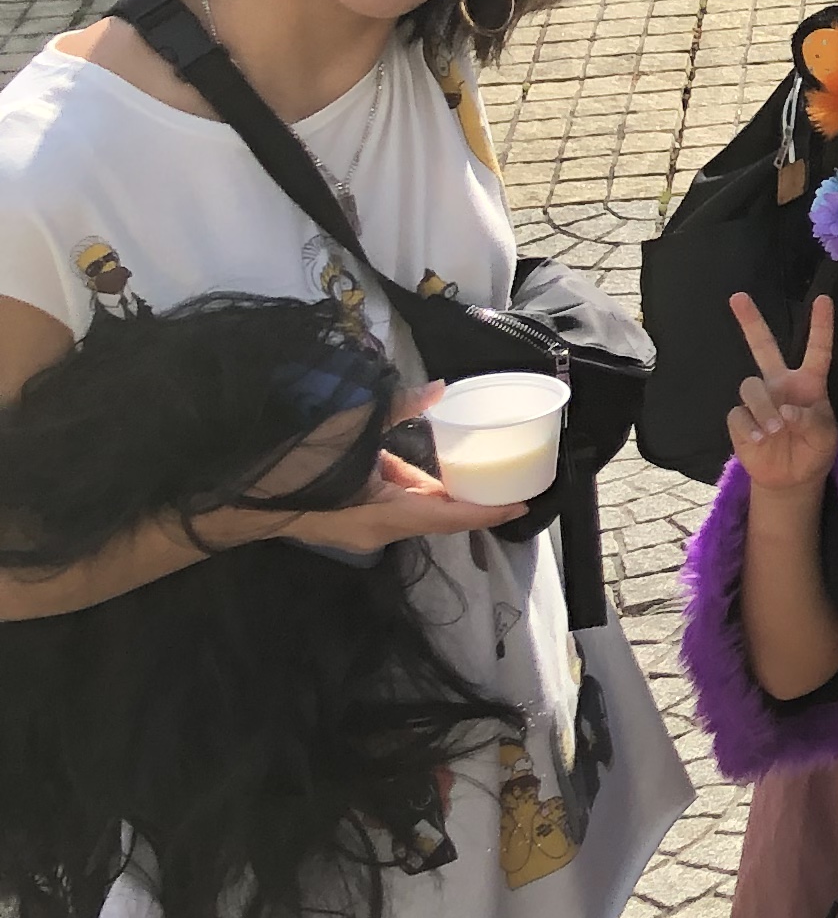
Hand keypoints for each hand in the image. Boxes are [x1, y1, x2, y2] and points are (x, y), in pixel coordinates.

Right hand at [283, 385, 522, 551]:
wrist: (235, 497)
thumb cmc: (293, 464)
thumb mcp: (349, 429)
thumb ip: (396, 409)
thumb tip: (438, 388)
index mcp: (384, 515)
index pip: (449, 517)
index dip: (487, 512)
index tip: (522, 505)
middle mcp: (379, 529)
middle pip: (436, 514)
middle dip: (472, 497)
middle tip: (508, 477)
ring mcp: (362, 526)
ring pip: (412, 506)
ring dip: (440, 489)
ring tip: (480, 467)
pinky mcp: (349, 516)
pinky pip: (391, 501)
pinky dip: (411, 485)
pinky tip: (428, 465)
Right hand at [725, 292, 837, 495]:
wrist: (793, 478)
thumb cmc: (815, 449)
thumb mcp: (825, 437)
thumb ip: (812, 421)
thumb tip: (787, 411)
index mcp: (809, 383)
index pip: (818, 349)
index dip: (821, 326)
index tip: (824, 299)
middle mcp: (781, 384)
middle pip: (763, 347)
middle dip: (750, 322)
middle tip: (738, 296)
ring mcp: (759, 400)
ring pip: (750, 385)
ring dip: (763, 406)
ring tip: (776, 429)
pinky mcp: (740, 420)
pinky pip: (738, 413)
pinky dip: (749, 426)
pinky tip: (760, 439)